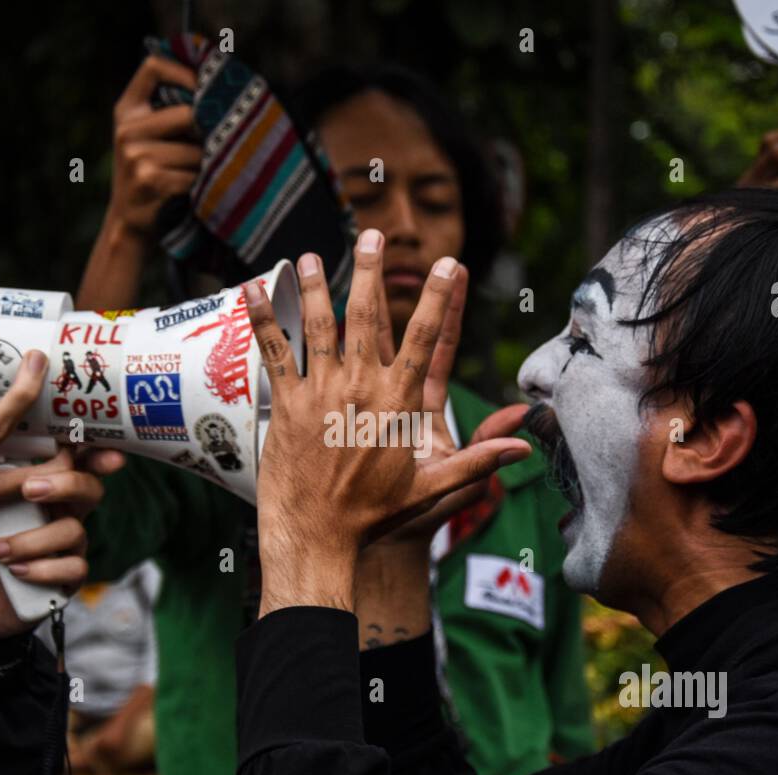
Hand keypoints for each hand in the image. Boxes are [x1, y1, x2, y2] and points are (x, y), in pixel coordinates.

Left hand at [0, 446, 125, 637]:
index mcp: (46, 488)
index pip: (76, 461)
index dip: (90, 449)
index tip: (86, 441)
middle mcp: (64, 514)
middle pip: (90, 489)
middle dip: (67, 485)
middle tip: (28, 490)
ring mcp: (69, 548)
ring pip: (74, 531)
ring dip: (34, 540)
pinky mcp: (68, 580)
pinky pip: (74, 568)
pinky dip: (43, 569)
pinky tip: (15, 571)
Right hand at [106, 55, 201, 238]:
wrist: (130, 223)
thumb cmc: (151, 173)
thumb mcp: (149, 137)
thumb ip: (170, 110)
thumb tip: (221, 89)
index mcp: (127, 110)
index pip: (153, 67)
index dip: (185, 71)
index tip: (207, 86)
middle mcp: (127, 129)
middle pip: (187, 113)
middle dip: (207, 133)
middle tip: (213, 148)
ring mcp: (135, 156)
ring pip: (196, 150)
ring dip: (207, 165)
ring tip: (201, 175)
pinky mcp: (150, 180)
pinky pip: (194, 175)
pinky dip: (203, 185)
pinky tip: (197, 192)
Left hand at [245, 229, 532, 615]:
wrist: (318, 536)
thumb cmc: (374, 515)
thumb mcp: (433, 488)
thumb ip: (478, 460)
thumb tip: (525, 447)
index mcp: (399, 402)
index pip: (426, 338)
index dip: (439, 298)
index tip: (446, 264)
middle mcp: (361, 388)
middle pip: (369, 317)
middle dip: (372, 272)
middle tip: (373, 235)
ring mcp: (320, 392)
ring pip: (319, 326)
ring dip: (316, 286)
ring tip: (313, 256)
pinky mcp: (286, 404)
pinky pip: (274, 351)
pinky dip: (263, 318)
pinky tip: (253, 289)